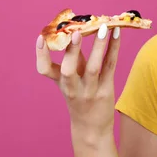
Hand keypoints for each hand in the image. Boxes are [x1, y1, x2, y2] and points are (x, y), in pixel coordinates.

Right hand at [36, 24, 120, 142]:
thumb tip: (78, 33)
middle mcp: (73, 88)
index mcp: (61, 84)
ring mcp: (90, 91)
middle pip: (68, 70)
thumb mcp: (71, 82)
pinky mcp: (106, 90)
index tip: (40, 38)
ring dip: (98, 46)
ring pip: (93, 67)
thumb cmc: (80, 99)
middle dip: (72, 51)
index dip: (40, 54)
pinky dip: (113, 49)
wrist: (91, 129)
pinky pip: (110, 66)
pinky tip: (117, 33)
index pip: (44, 70)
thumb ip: (74, 60)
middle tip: (76, 32)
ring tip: (103, 27)